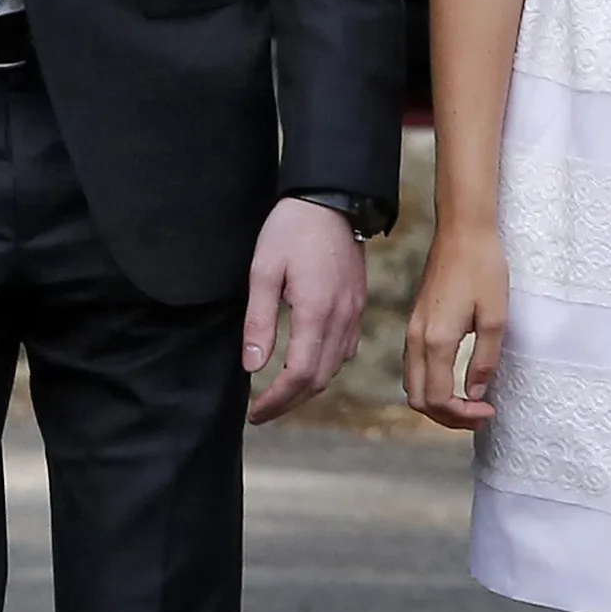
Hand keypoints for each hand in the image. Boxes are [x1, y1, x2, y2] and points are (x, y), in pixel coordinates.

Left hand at [243, 196, 367, 423]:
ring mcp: (354, 312)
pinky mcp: (358, 304)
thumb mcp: (263, 271)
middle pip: (320, 379)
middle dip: (291, 402)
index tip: (255, 412)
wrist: (332, 198)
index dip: (277, 400)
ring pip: (335, 367)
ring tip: (280, 394)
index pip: (299, 375)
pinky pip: (346, 349)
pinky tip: (307, 364)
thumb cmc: (292, 230)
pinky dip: (325, 367)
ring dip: (308, 388)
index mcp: (316, 312)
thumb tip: (252, 366)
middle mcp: (341, 318)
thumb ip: (259, 321)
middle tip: (263, 412)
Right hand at [401, 226, 505, 431]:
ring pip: (413, 384)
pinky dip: (432, 383)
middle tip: (480, 414)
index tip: (488, 411)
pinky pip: (415, 366)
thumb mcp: (496, 317)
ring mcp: (412, 330)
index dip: (463, 415)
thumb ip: (484, 360)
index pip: (439, 399)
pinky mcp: (416, 321)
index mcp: (436, 340)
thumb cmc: (483, 268)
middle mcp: (417, 339)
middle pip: (419, 399)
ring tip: (471, 402)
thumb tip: (476, 393)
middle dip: (448, 416)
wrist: (462, 230)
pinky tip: (457, 379)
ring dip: (438, 401)